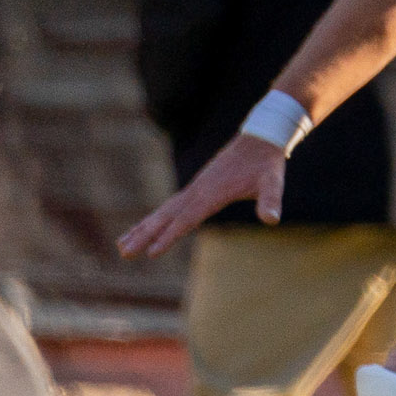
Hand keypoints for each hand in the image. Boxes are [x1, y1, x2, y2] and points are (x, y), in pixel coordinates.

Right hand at [118, 134, 287, 258]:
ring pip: (163, 212)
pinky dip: (154, 219)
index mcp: (213, 193)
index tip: (152, 252)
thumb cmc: (266, 165)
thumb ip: (271, 200)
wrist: (260, 140)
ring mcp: (194, 189)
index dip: (170, 236)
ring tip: (121, 246)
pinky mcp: (196, 188)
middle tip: (125, 254)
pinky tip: (143, 229)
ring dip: (142, 229)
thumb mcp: (273, 183)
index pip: (187, 219)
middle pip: (166, 217)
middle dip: (145, 236)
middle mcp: (198, 191)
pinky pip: (170, 207)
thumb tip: (272, 219)